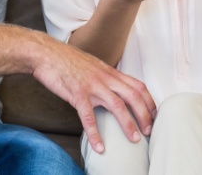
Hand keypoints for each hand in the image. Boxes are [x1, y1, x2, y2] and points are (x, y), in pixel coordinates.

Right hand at [31, 37, 156, 153]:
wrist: (47, 54)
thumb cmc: (68, 61)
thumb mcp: (93, 66)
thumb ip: (105, 77)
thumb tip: (114, 88)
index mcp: (110, 72)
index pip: (138, 86)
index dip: (149, 101)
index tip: (154, 115)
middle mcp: (105, 78)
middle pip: (133, 96)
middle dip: (145, 115)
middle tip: (149, 131)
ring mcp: (92, 86)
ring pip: (117, 106)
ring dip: (128, 124)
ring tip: (134, 139)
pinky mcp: (77, 94)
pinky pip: (89, 117)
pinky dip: (95, 133)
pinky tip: (99, 146)